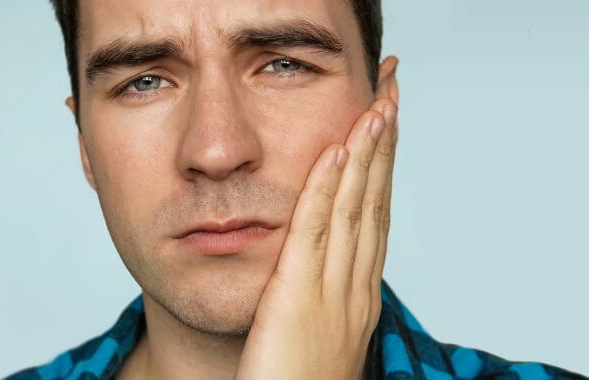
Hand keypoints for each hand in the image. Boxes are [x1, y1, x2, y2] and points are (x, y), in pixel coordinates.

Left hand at [234, 56, 399, 379]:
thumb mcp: (315, 331)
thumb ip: (316, 294)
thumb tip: (311, 265)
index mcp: (357, 293)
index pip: (375, 216)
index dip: (381, 167)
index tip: (384, 123)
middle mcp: (355, 286)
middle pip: (375, 201)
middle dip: (384, 144)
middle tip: (390, 92)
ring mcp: (333, 291)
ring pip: (356, 207)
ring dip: (366, 152)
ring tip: (376, 103)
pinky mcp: (299, 297)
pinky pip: (315, 230)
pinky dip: (327, 186)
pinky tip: (334, 150)